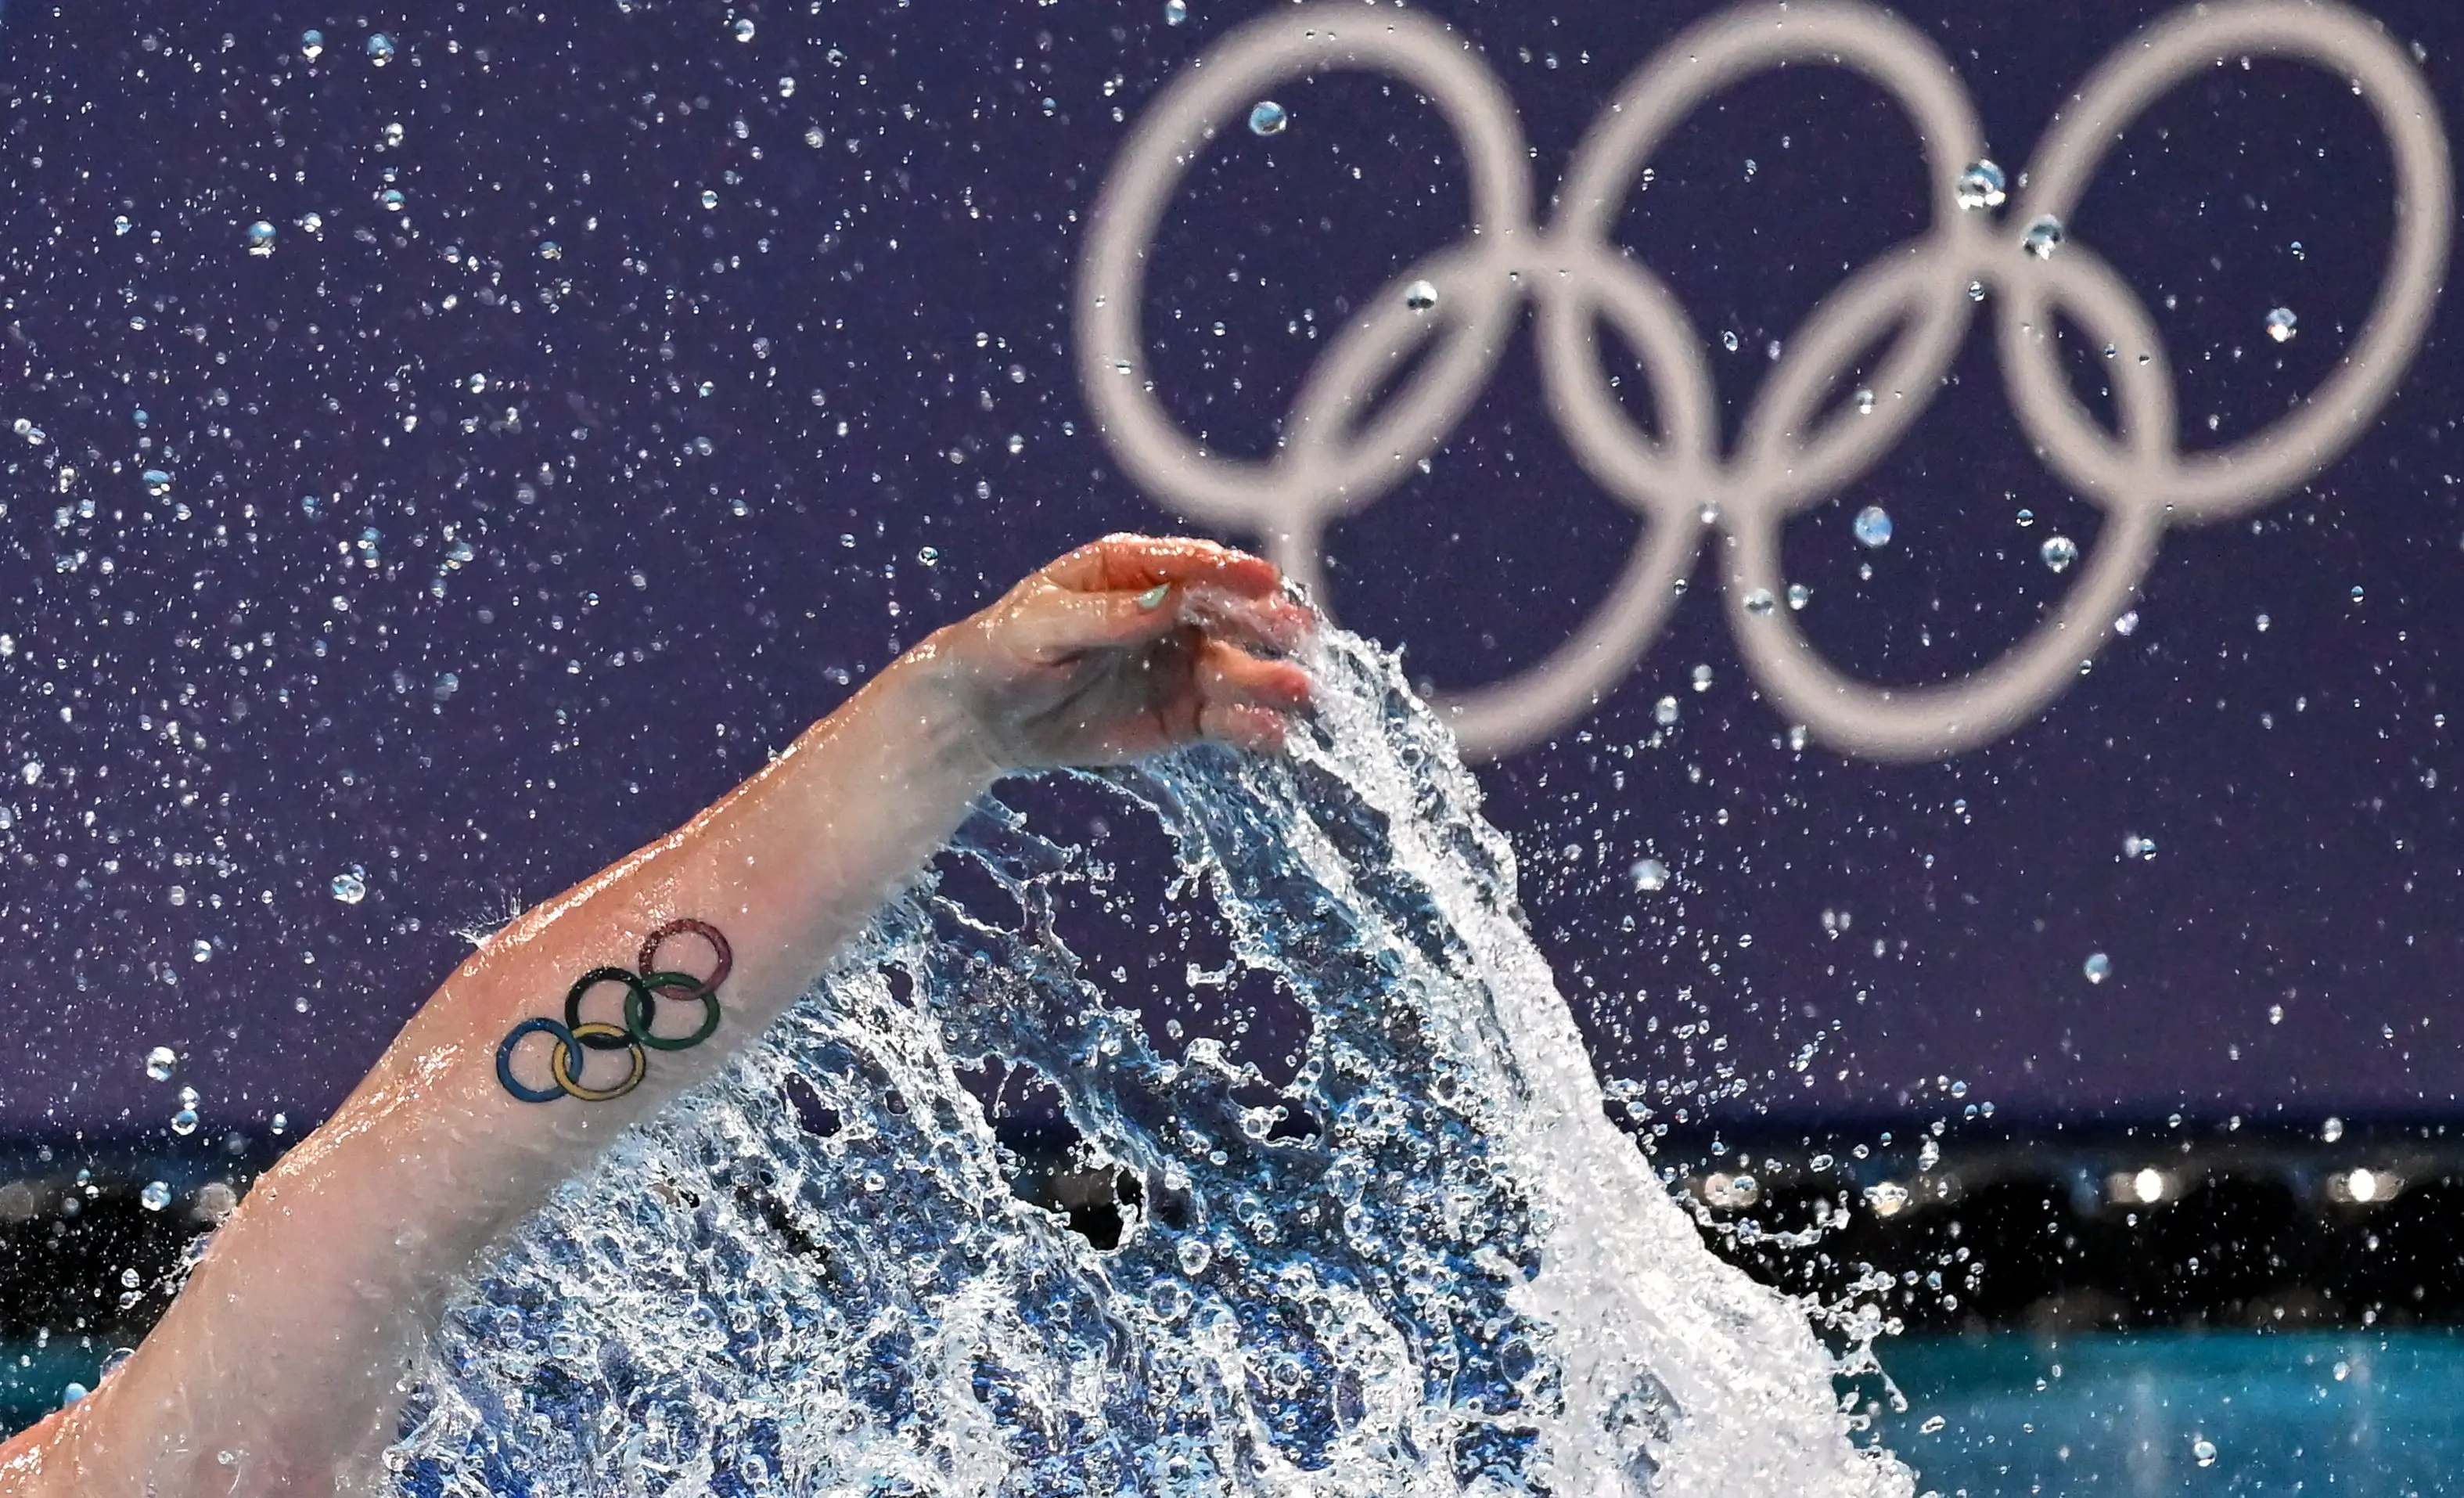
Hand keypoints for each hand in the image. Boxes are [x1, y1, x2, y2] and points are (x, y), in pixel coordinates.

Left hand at [911, 534, 1313, 772]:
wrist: (984, 715)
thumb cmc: (1005, 649)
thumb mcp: (1043, 624)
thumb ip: (1107, 615)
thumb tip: (1169, 599)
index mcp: (1133, 569)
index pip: (1191, 565)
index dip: (1229, 572)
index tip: (1265, 582)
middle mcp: (1170, 612)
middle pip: (1231, 614)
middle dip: (1269, 623)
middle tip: (1302, 633)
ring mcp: (1181, 665)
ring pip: (1238, 670)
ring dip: (1272, 679)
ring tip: (1301, 693)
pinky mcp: (1183, 717)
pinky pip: (1226, 720)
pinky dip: (1252, 726)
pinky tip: (1275, 734)